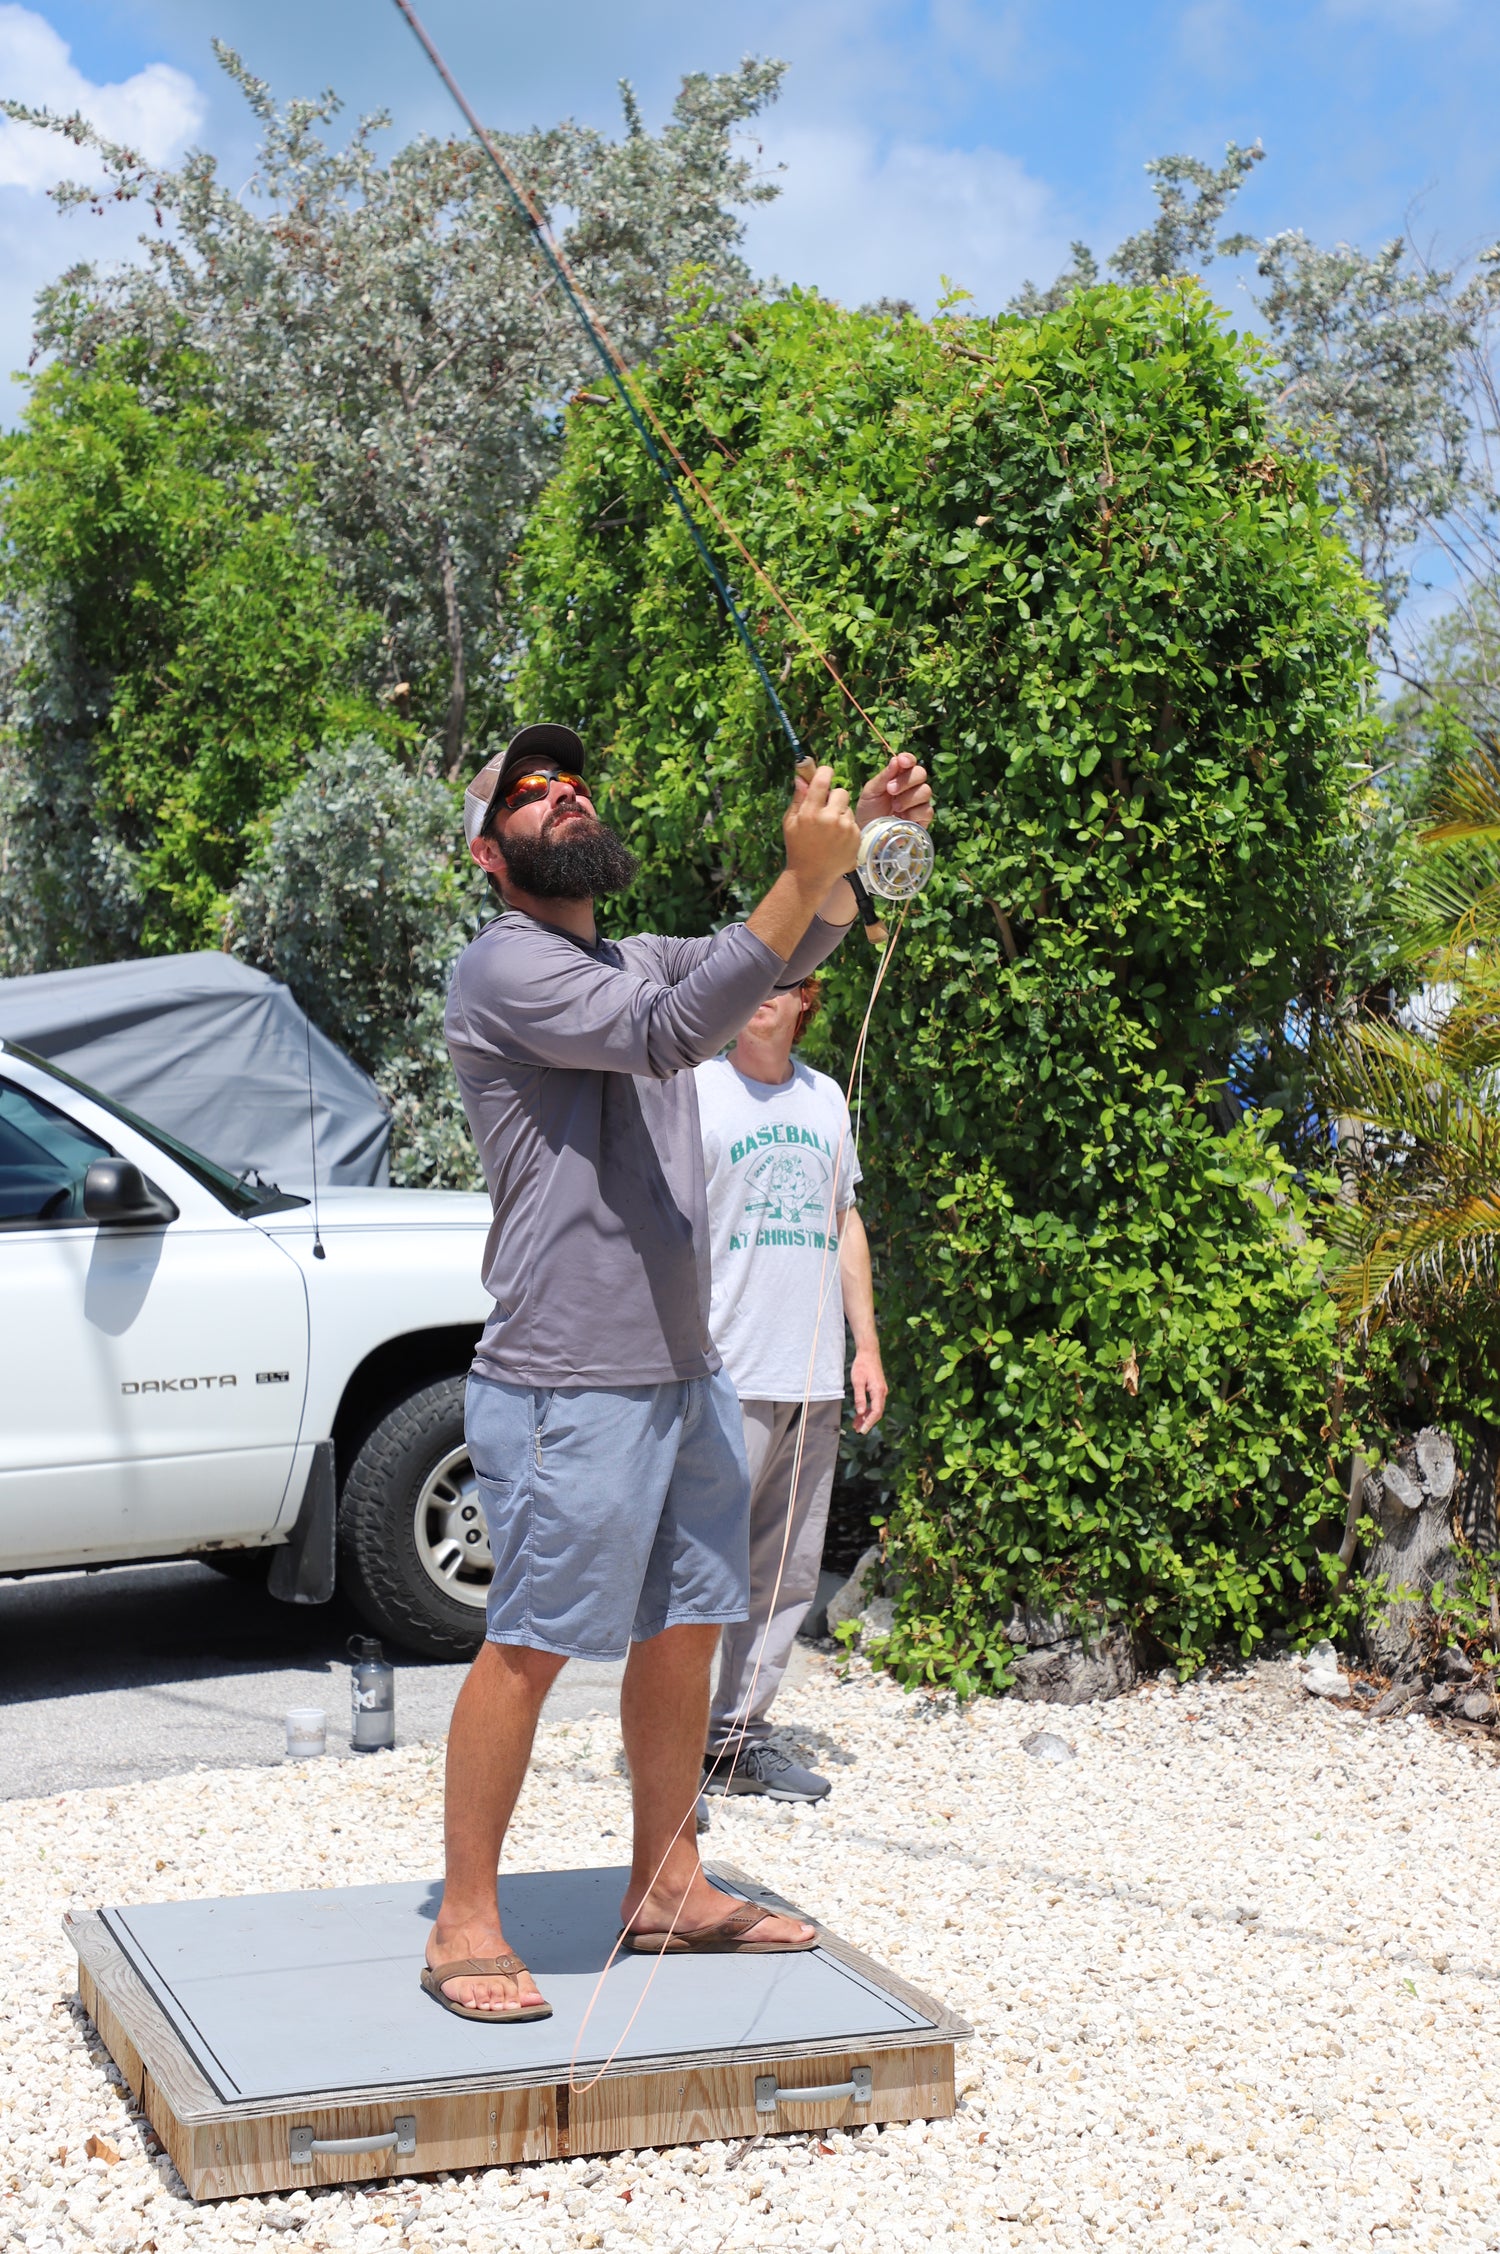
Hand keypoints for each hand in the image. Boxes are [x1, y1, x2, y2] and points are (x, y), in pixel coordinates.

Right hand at [783, 762, 860, 893]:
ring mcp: (845, 828)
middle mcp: (830, 818)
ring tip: (830, 830)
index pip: (823, 779)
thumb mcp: (790, 821)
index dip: (825, 772)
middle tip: (826, 809)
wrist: (811, 876)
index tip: (825, 773)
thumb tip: (801, 776)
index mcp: (811, 812)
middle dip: (834, 798)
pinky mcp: (856, 837)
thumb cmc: (797, 847)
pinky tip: (837, 840)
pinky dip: (847, 828)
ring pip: (848, 808)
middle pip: (841, 791)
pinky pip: (853, 822)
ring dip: (840, 813)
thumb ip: (798, 798)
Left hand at [850, 1345, 887, 1434]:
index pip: (876, 1412)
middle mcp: (882, 1392)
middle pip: (877, 1412)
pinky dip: (867, 1410)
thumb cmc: (862, 1365)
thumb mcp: (857, 1381)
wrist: (869, 1352)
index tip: (862, 1430)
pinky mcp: (878, 1389)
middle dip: (868, 1422)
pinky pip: (874, 1403)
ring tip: (856, 1425)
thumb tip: (860, 1412)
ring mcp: (881, 1391)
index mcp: (878, 1391)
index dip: (869, 1422)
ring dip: (866, 1417)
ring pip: (875, 1408)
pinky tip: (860, 1414)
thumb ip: (860, 1397)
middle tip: (858, 1430)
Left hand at [855, 751, 931, 832]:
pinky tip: (902, 818)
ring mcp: (919, 803)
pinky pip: (927, 810)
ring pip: (925, 791)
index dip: (909, 759)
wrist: (868, 834)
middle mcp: (912, 787)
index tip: (901, 761)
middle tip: (890, 790)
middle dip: (905, 780)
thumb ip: (884, 776)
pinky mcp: (923, 819)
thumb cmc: (868, 811)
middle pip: (921, 773)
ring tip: (894, 807)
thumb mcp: (871, 792)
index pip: (910, 762)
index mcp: (899, 777)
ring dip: (908, 798)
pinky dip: (914, 813)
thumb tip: (896, 760)